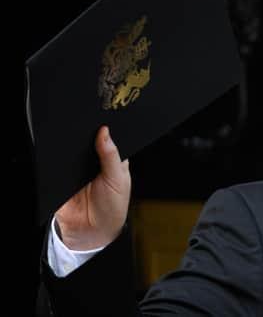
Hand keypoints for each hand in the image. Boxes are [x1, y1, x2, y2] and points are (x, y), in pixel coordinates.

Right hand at [54, 126, 130, 249]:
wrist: (92, 231)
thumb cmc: (112, 206)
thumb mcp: (118, 179)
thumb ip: (111, 156)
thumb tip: (105, 131)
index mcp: (112, 158)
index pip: (108, 137)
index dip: (105, 128)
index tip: (101, 119)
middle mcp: (94, 160)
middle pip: (88, 140)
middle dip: (86, 135)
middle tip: (86, 130)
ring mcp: (76, 167)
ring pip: (71, 149)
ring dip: (70, 146)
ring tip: (74, 144)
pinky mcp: (60, 176)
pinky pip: (56, 164)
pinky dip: (58, 160)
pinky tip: (62, 158)